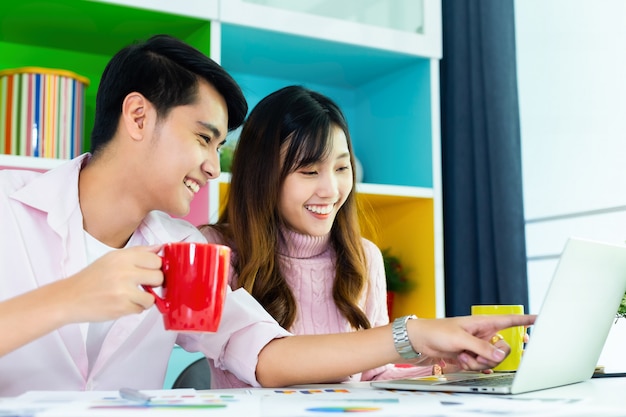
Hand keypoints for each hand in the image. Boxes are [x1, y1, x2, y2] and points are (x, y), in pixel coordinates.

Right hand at [55, 245, 162, 322]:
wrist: (69, 298)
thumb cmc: (91, 278)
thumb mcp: (112, 258)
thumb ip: (138, 252)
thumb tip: (159, 248)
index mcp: (123, 257)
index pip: (156, 259)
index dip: (156, 267)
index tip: (151, 270)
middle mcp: (124, 272)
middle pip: (158, 277)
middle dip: (153, 283)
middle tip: (143, 284)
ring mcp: (123, 290)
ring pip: (152, 297)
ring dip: (144, 299)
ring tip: (131, 296)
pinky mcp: (121, 307)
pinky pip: (140, 309)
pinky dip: (134, 308)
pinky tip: (122, 303)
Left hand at [406, 314, 535, 371]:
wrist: (419, 341)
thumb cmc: (437, 331)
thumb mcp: (461, 338)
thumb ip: (482, 347)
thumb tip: (500, 354)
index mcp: (483, 322)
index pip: (510, 320)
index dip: (526, 320)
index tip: (542, 319)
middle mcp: (483, 334)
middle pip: (503, 349)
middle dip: (491, 356)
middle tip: (476, 354)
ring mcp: (477, 346)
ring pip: (491, 360)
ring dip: (477, 362)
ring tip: (462, 355)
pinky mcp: (470, 355)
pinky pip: (480, 366)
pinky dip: (471, 366)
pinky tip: (461, 361)